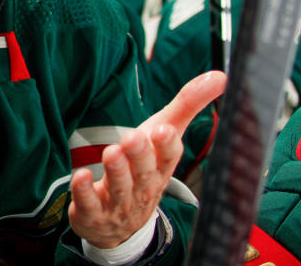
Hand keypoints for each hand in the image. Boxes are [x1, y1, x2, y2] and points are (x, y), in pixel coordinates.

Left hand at [68, 70, 224, 247]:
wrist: (122, 224)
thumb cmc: (144, 168)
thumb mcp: (162, 137)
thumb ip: (187, 105)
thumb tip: (220, 76)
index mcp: (161, 168)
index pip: (169, 157)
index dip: (167, 145)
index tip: (163, 130)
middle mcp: (142, 187)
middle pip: (143, 173)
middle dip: (139, 156)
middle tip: (132, 137)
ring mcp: (118, 203)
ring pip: (119, 188)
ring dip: (115, 170)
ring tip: (111, 152)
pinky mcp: (93, 212)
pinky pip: (89, 203)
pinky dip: (84, 191)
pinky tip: (80, 176)